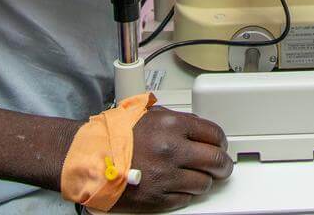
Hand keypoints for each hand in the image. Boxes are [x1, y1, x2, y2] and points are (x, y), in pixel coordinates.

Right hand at [111, 107, 232, 211]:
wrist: (91, 157)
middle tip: (222, 166)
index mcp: (172, 125)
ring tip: (200, 177)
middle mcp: (172, 150)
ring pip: (204, 183)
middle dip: (222, 164)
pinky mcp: (157, 197)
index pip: (214, 134)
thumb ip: (177, 120)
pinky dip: (186, 193)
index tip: (220, 145)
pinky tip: (180, 186)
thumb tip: (198, 129)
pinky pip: (185, 198)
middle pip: (215, 160)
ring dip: (205, 180)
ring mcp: (166, 176)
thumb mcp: (150, 114)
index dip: (221, 141)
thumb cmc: (115, 135)